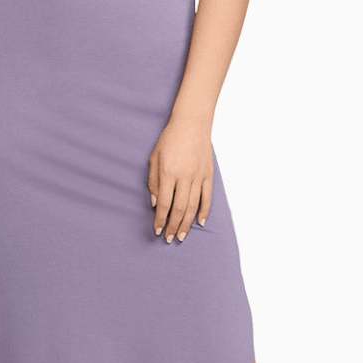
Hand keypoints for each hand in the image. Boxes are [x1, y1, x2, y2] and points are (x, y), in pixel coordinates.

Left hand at [148, 114, 213, 242]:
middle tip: (170, 239)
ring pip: (193, 206)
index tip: (158, 230)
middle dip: (173, 226)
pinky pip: (207, 197)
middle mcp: (184, 177)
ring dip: (187, 223)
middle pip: (178, 209)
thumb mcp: (154, 158)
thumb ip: (153, 181)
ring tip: (182, 236)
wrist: (192, 123)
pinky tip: (200, 222)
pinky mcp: (208, 174)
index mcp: (168, 173)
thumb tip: (155, 203)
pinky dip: (204, 211)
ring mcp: (198, 176)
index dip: (160, 219)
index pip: (164, 203)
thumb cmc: (169, 139)